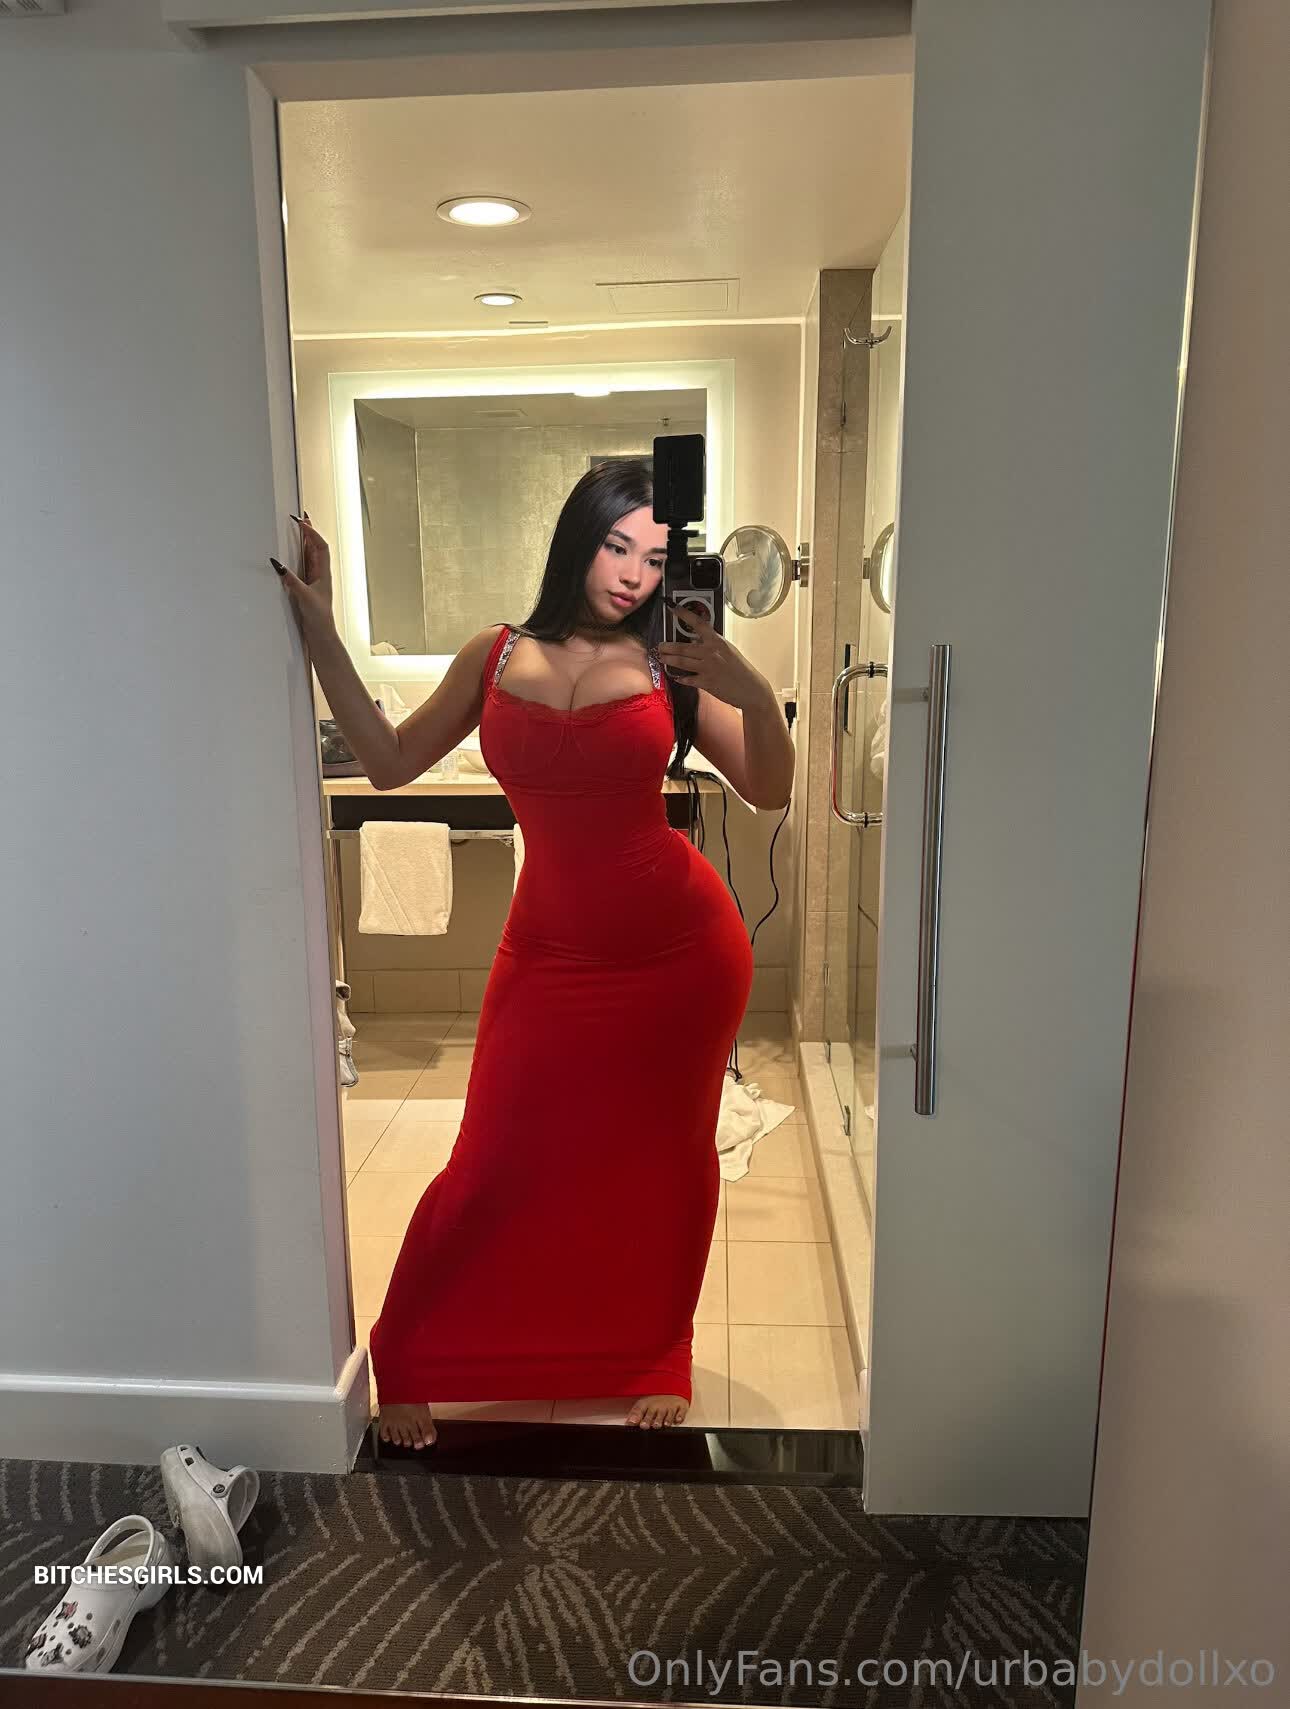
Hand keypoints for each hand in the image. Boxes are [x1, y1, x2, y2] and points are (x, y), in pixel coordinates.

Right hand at [270, 511, 334, 634]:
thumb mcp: (304, 597)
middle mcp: (320, 574)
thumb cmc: (319, 618)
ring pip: (309, 555)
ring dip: (303, 541)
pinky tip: (291, 552)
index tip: (302, 522)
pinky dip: (297, 555)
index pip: (320, 546)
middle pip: (315, 547)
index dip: (312, 533)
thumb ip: (291, 581)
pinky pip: (302, 566)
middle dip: (308, 531)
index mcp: (324, 574)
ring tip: (297, 528)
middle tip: (300, 517)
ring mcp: (313, 580)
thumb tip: (278, 565)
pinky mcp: (306, 587)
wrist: (321, 635)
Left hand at [655, 599, 767, 709]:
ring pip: (681, 662)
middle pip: (683, 647)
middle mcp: (710, 653)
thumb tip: (697, 641)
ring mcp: (707, 668)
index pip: (699, 624)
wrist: (750, 688)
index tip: (673, 608)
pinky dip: (681, 678)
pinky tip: (676, 677)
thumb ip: (713, 644)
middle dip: (668, 647)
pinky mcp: (705, 683)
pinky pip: (688, 679)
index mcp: (717, 641)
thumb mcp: (728, 650)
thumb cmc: (740, 668)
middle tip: (659, 646)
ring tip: (661, 658)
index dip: (684, 615)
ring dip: (669, 660)